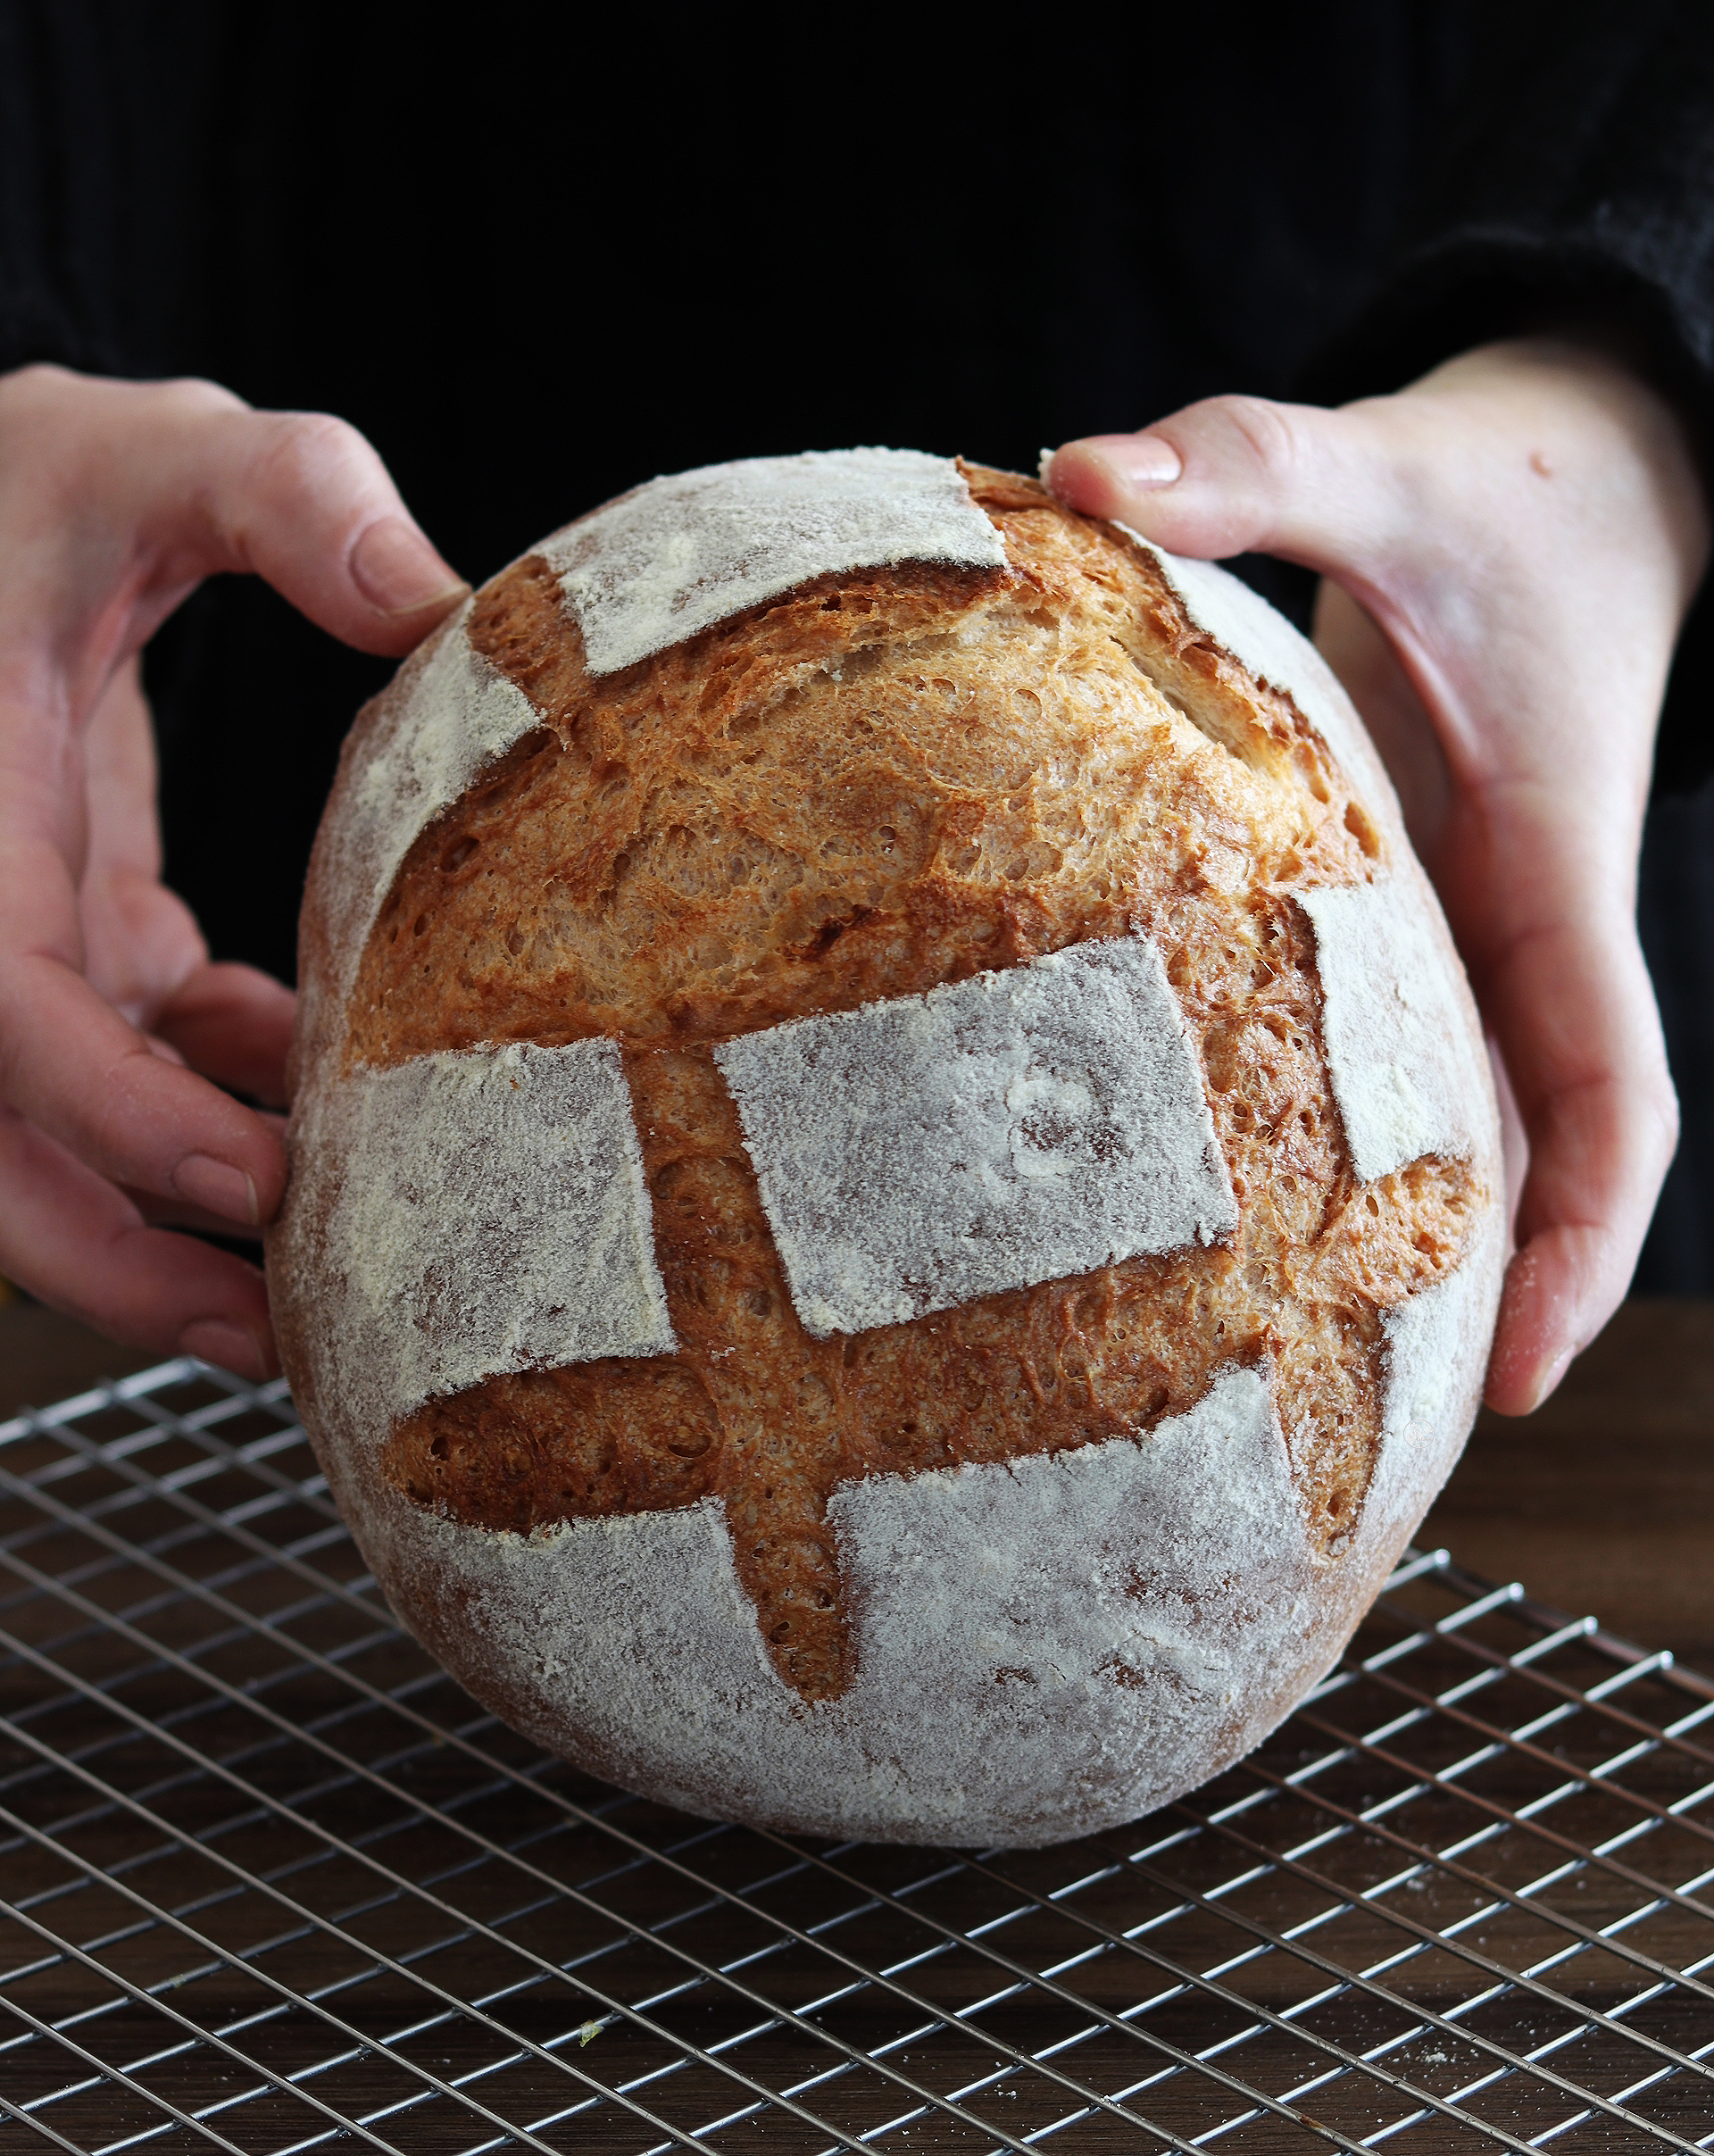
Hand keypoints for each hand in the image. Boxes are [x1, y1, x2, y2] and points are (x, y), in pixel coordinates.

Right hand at [0, 364, 468, 1377]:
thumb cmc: (7, 478)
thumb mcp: (130, 448)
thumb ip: (275, 492)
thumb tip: (441, 605)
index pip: (2, 1004)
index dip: (115, 1113)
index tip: (249, 1185)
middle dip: (122, 1260)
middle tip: (280, 1339)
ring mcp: (1, 930)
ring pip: (47, 1136)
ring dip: (169, 1221)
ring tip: (310, 1294)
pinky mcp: (56, 923)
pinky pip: (121, 1056)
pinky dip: (208, 1097)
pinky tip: (308, 1089)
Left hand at [1046, 339, 1709, 1412]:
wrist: (1590, 469)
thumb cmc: (1514, 491)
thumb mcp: (1397, 470)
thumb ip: (1257, 465)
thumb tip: (1076, 473)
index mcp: (1550, 873)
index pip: (1610, 1098)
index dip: (1580, 1242)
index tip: (1512, 1371)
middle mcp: (1514, 929)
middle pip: (1525, 1160)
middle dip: (1470, 1297)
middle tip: (1354, 1448)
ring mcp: (1461, 927)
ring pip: (1453, 1121)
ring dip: (1398, 1237)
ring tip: (1268, 1373)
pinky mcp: (1405, 900)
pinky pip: (1385, 1044)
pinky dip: (1337, 1128)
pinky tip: (1216, 1184)